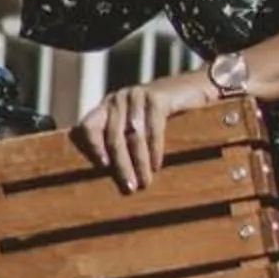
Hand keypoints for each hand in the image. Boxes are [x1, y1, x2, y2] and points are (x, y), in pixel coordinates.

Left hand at [77, 68, 213, 193]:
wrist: (191, 89)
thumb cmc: (160, 115)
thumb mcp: (135, 124)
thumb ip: (121, 142)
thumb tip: (114, 177)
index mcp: (106, 108)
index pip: (87, 126)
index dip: (92, 147)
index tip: (103, 167)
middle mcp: (117, 100)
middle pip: (114, 136)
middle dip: (122, 165)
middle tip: (130, 188)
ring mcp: (136, 96)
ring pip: (134, 135)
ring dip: (139, 162)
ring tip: (145, 182)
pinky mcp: (156, 97)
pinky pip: (153, 128)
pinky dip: (155, 149)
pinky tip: (156, 165)